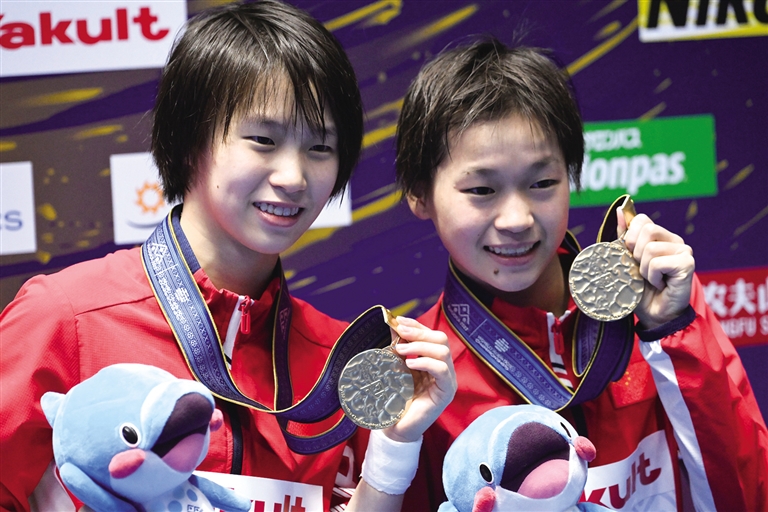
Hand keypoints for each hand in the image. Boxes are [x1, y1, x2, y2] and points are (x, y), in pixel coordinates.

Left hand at [382, 316, 455, 442]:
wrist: (395, 427)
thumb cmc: (396, 399)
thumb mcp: (397, 369)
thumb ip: (399, 350)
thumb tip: (393, 327)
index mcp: (434, 361)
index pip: (433, 336)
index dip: (417, 326)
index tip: (399, 321)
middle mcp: (444, 369)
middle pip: (441, 340)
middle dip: (419, 333)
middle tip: (400, 334)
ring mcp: (447, 381)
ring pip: (443, 352)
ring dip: (419, 346)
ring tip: (400, 350)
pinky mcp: (445, 392)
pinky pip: (442, 370)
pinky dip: (426, 362)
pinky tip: (410, 364)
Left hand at [618, 211, 694, 328]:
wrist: (654, 315)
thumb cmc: (640, 290)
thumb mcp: (626, 261)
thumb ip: (623, 237)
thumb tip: (619, 210)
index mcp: (660, 237)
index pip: (642, 220)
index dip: (630, 237)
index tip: (631, 256)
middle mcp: (675, 240)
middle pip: (647, 230)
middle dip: (635, 253)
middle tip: (642, 271)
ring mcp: (684, 251)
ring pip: (650, 249)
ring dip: (643, 269)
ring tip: (652, 280)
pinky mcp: (688, 263)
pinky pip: (658, 263)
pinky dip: (652, 277)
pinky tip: (660, 285)